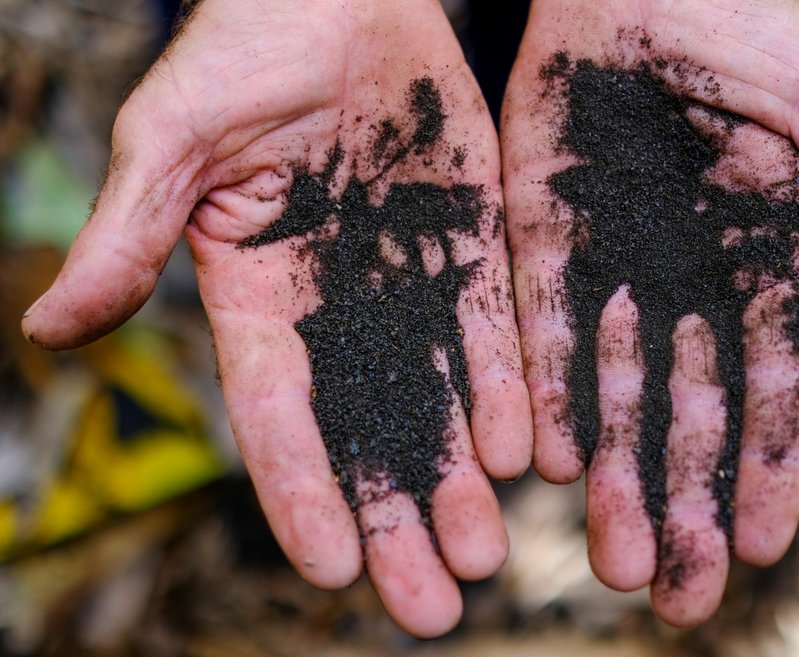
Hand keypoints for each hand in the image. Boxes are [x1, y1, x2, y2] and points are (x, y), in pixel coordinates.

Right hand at [21, 0, 531, 636]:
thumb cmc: (240, 49)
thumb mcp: (174, 140)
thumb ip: (130, 237)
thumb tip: (46, 330)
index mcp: (259, 297)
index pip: (279, 417)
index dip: (302, 492)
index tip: (333, 569)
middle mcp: (340, 307)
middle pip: (370, 431)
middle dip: (399, 517)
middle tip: (435, 607)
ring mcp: (410, 276)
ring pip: (440, 395)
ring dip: (462, 476)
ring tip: (488, 552)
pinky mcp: (470, 241)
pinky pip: (494, 325)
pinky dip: (510, 389)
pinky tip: (526, 453)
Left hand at [501, 0, 798, 624]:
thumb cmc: (747, 30)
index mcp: (761, 263)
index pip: (771, 387)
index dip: (765, 465)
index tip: (756, 545)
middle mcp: (684, 285)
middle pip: (687, 415)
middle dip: (680, 503)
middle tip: (669, 593)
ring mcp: (612, 268)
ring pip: (614, 393)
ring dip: (615, 478)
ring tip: (611, 561)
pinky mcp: (540, 241)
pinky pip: (546, 332)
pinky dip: (549, 396)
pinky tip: (552, 464)